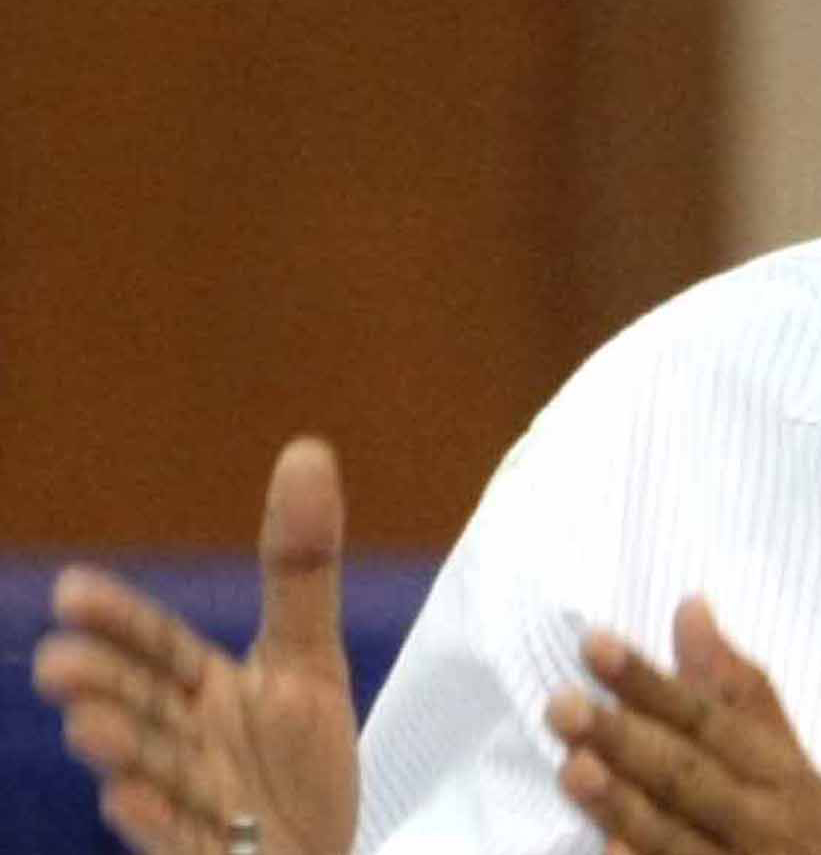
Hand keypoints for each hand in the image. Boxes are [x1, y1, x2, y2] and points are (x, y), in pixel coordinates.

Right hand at [33, 437, 360, 854]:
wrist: (317, 850)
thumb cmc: (295, 757)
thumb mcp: (307, 657)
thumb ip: (300, 567)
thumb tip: (306, 451)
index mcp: (203, 692)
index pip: (157, 648)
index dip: (119, 622)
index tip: (70, 589)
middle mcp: (187, 744)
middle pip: (142, 710)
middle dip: (102, 688)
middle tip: (57, 663)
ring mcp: (194, 804)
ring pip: (153, 774)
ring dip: (122, 753)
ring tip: (91, 725)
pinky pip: (181, 842)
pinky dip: (156, 822)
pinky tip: (127, 797)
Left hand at [547, 596, 820, 854]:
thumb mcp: (795, 767)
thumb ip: (737, 694)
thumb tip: (690, 608)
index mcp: (782, 777)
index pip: (708, 720)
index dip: (649, 684)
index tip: (594, 645)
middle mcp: (764, 823)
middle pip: (688, 775)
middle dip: (625, 739)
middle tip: (562, 704)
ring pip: (676, 838)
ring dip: (625, 805)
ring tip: (573, 767)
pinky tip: (609, 851)